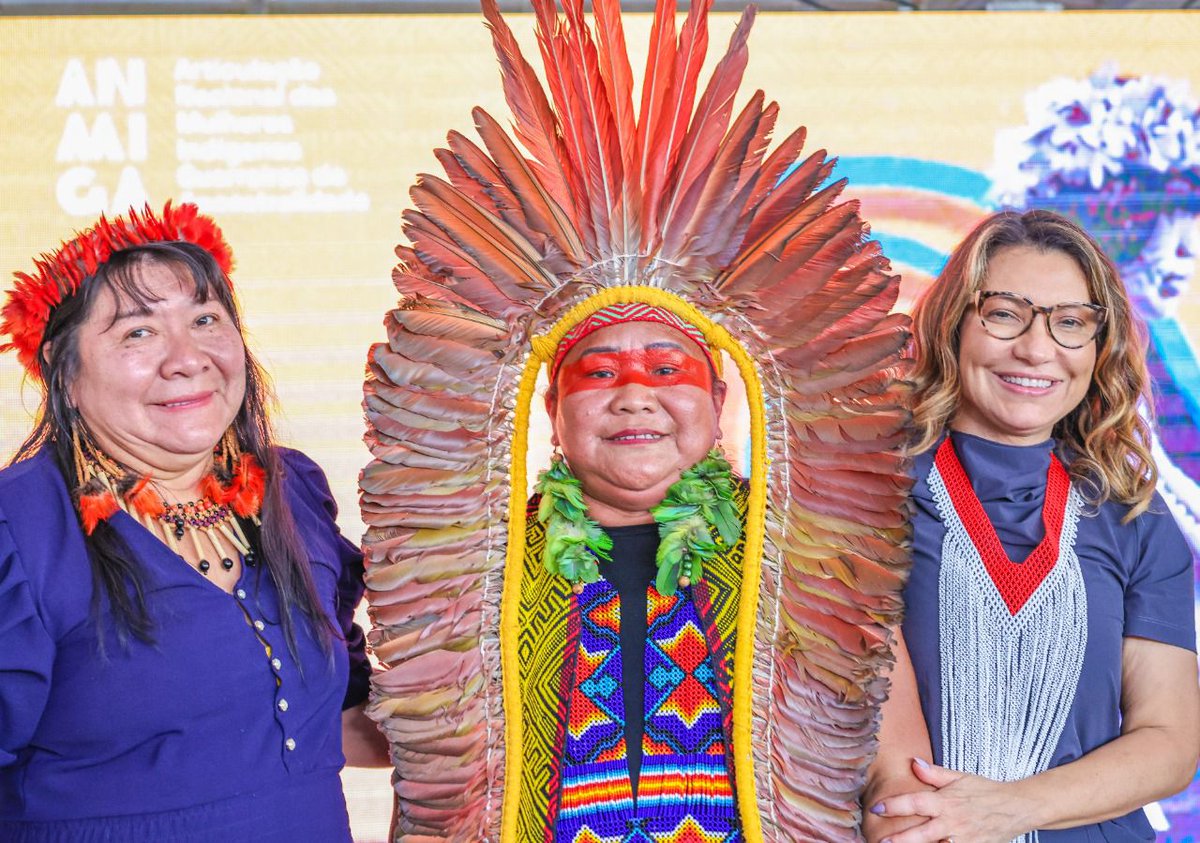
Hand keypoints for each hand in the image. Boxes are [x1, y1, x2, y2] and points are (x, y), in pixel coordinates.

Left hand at [871, 759, 1035, 842]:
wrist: (1019, 807)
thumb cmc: (986, 790)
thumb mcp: (960, 777)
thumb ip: (934, 774)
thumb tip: (913, 762)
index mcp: (946, 801)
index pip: (915, 802)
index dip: (895, 806)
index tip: (876, 807)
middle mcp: (953, 822)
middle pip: (921, 833)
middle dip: (900, 839)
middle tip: (881, 841)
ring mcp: (963, 839)